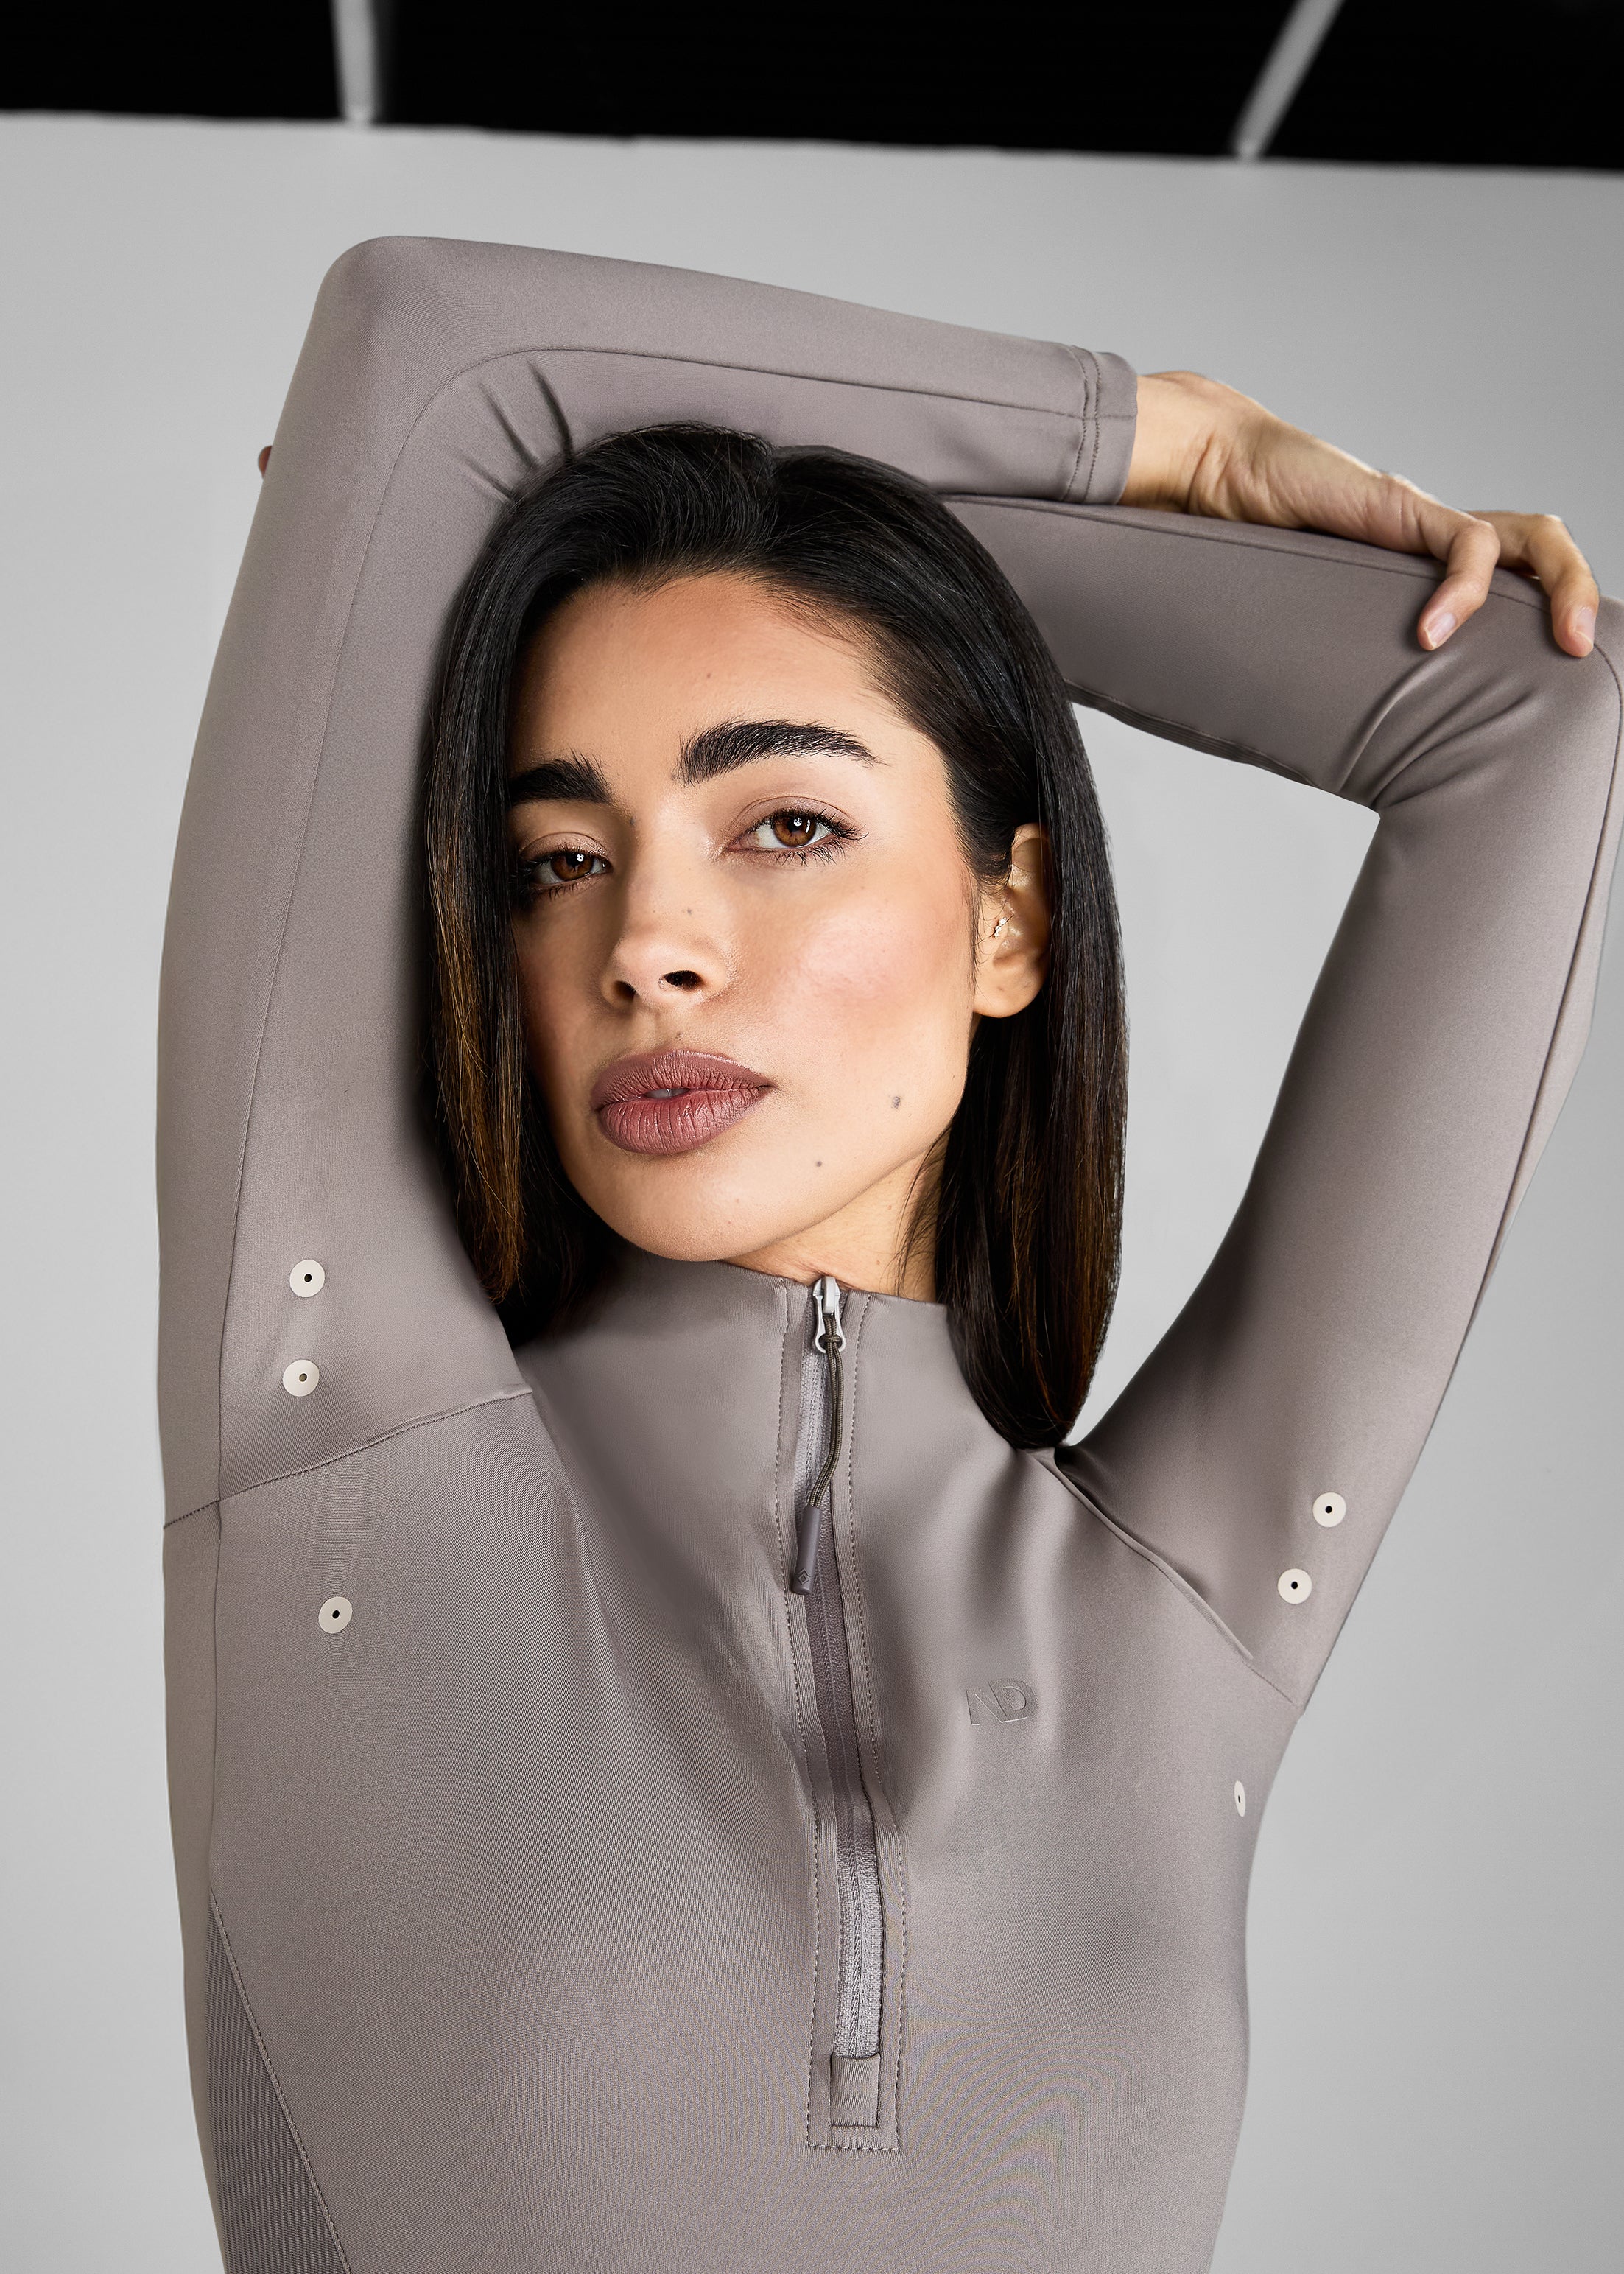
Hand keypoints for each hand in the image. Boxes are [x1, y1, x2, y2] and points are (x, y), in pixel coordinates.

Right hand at [1123, 371, 1598, 658]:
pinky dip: (1463, 595)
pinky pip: (1468, 546)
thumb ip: (1337, 653)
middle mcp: (1439, 537)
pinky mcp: (1406, 509)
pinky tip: (1430, 636)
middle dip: (1578, 597)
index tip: (1554, 667)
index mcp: (1425, 563)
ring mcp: (1427, 521)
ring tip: (1563, 641)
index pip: (1515, 572)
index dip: (1545, 609)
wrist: (1221, 477)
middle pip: (1542, 547)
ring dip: (1565, 585)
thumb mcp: (1311, 618)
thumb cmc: (1251, 549)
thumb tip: (1329, 734)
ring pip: (1531, 535)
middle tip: (1578, 653)